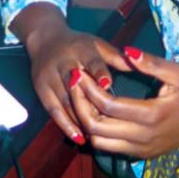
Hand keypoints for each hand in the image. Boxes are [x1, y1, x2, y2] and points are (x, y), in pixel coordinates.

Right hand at [11, 3, 130, 144]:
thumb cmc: (78, 44)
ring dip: (80, 119)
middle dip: (90, 104)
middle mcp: (63, 63)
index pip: (90, 61)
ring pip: (65, 101)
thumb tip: (137, 64)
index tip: (108, 84)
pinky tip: (78, 137)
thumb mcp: (97, 44)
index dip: (99, 72)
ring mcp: (49, 77)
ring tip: (97, 136)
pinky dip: (66, 125)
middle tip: (108, 123)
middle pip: (75, 85)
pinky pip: (53, 111)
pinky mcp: (41, 90)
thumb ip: (115, 57)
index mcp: (80, 49)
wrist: (45, 40)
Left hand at [69, 47, 178, 156]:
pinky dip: (97, 132)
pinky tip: (95, 113)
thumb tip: (127, 52)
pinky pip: (109, 148)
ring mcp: (141, 149)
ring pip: (99, 143)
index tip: (78, 73)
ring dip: (86, 122)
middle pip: (97, 128)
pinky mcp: (141, 154)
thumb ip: (152, 63)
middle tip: (73, 86)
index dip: (89, 90)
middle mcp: (143, 137)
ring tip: (81, 99)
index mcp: (152, 115)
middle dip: (80, 106)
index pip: (109, 106)